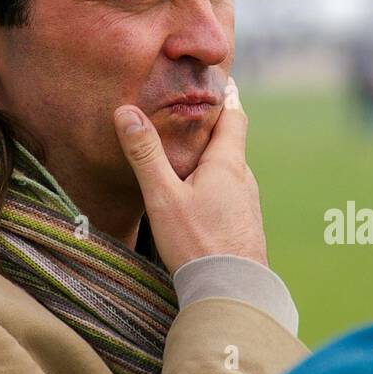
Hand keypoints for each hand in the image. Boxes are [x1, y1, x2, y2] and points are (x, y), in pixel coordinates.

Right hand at [113, 78, 267, 274]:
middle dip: (217, 126)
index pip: (234, 116)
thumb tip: (125, 112)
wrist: (233, 294)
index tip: (221, 79)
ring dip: (215, 159)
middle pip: (232, 143)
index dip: (226, 96)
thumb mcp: (162, 197)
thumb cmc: (197, 243)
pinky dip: (217, 185)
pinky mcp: (244, 228)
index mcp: (227, 164)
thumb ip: (145, 155)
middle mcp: (243, 180)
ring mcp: (247, 206)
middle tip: (198, 111)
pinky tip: (200, 199)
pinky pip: (231, 196)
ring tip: (193, 154)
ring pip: (231, 172)